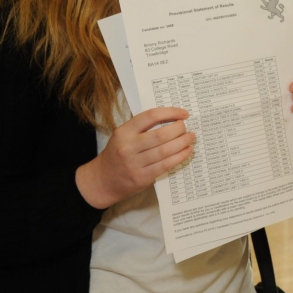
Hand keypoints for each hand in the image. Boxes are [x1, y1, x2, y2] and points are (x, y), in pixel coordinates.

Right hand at [75, 107, 194, 208]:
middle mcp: (128, 147)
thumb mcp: (123, 136)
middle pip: (161, 135)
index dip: (170, 112)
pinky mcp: (142, 177)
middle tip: (186, 127)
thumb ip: (142, 127)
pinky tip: (187, 151)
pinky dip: (180, 156)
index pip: (150, 116)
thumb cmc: (117, 154)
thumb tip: (172, 118)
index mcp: (123, 132)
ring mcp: (135, 164)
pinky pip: (166, 164)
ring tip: (190, 137)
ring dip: (183, 142)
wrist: (102, 180)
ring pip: (166, 150)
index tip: (183, 114)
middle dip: (179, 129)